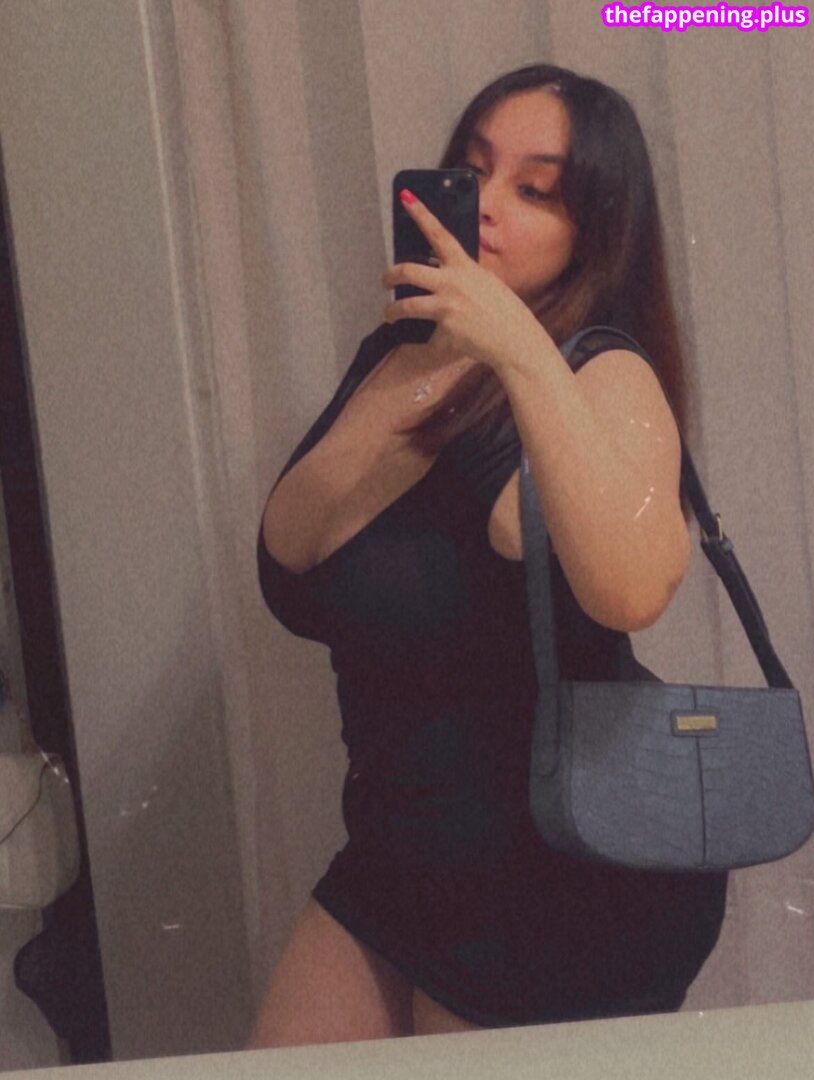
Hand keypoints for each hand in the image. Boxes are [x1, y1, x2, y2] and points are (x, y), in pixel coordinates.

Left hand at [381, 189, 539, 371]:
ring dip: (392, 311)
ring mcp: (447, 307)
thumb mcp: (486, 283)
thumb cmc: (506, 313)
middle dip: (390, 275)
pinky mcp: (445, 332)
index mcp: (464, 267)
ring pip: (406, 306)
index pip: (438, 233)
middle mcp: (452, 283)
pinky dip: (428, 342)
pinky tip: (432, 343)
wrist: (516, 341)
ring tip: (389, 314)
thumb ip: (463, 277)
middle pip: (408, 271)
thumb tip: (441, 277)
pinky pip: (428, 338)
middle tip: (385, 281)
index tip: (405, 197)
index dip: (420, 213)